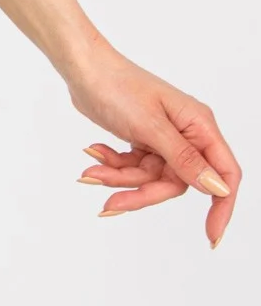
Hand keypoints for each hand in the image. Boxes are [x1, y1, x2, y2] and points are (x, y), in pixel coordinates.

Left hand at [67, 43, 239, 247]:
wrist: (82, 68)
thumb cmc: (118, 87)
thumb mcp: (150, 127)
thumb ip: (184, 159)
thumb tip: (218, 187)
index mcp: (199, 126)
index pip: (223, 174)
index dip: (221, 206)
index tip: (211, 237)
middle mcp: (186, 133)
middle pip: (176, 182)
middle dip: (142, 193)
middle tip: (110, 204)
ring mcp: (163, 137)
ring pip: (149, 177)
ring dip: (119, 178)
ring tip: (89, 172)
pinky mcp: (142, 139)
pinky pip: (133, 166)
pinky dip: (112, 165)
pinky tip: (92, 153)